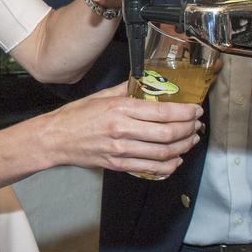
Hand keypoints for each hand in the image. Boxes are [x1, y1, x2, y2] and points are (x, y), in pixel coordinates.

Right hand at [43, 82, 202, 176]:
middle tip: (197, 126)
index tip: (195, 110)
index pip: (162, 112)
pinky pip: (150, 168)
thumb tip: (148, 82)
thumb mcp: (102, 96)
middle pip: (167, 134)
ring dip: (183, 147)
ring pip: (163, 153)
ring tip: (191, 141)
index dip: (185, 112)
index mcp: (120, 109)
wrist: (55, 139)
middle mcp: (122, 130)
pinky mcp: (118, 164)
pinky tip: (175, 160)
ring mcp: (121, 150)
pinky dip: (168, 166)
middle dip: (189, 130)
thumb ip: (127, 89)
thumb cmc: (76, 116)